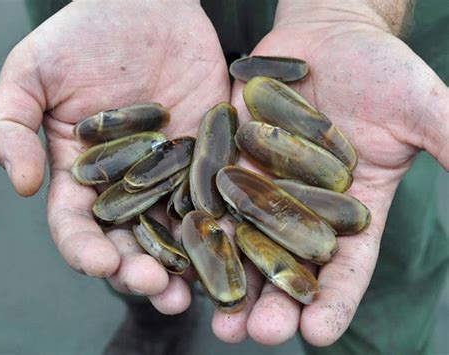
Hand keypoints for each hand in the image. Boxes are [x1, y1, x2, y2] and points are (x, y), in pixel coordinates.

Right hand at [0, 0, 229, 313]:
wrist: (146, 6)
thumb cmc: (84, 35)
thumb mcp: (32, 73)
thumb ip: (12, 127)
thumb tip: (24, 185)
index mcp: (81, 175)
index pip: (77, 225)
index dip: (85, 249)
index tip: (99, 264)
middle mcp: (126, 184)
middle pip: (130, 240)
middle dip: (139, 270)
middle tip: (156, 290)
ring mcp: (170, 174)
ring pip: (174, 230)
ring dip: (182, 264)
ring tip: (190, 290)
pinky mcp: (207, 157)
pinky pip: (213, 195)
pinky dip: (220, 224)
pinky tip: (229, 246)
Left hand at [211, 2, 448, 345]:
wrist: (326, 37)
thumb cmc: (377, 67)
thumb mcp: (416, 104)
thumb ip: (446, 139)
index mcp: (352, 209)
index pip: (346, 266)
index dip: (334, 300)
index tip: (320, 333)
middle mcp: (303, 207)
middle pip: (289, 265)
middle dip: (274, 302)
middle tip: (258, 334)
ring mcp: (263, 186)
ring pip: (245, 242)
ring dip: (231, 279)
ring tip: (217, 319)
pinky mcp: (231, 162)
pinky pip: (214, 197)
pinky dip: (202, 226)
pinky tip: (186, 253)